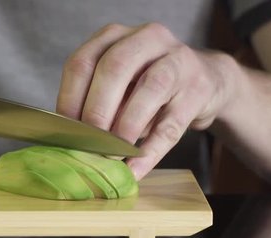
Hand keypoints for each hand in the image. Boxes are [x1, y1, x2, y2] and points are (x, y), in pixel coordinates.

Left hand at [56, 23, 237, 179]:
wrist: (206, 82)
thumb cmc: (148, 87)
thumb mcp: (119, 85)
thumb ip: (95, 101)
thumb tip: (71, 139)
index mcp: (116, 36)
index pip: (83, 61)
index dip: (70, 98)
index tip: (65, 131)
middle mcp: (148, 38)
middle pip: (115, 67)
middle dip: (97, 110)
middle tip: (88, 143)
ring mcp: (178, 60)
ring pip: (150, 88)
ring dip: (125, 127)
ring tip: (112, 156)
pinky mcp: (198, 89)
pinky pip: (171, 123)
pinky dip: (150, 151)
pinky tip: (135, 168)